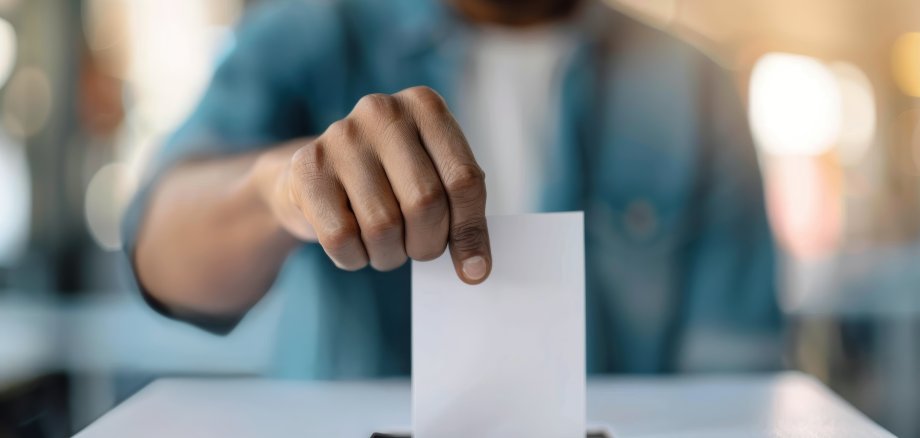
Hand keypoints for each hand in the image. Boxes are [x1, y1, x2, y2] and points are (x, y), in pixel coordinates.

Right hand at [263, 86, 490, 283]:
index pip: (464, 179)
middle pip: (425, 202)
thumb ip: (461, 214)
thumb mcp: (434, 180)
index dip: (470, 231)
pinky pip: (342, 238)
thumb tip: (475, 269)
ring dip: (390, 255)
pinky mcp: (307, 169)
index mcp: (425, 106)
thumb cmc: (389, 180)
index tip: (474, 268)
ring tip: (386, 246)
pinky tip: (355, 245)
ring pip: (383, 226)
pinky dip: (355, 258)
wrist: (319, 175)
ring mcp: (340, 136)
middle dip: (427, 244)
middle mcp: (382, 111)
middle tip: (419, 249)